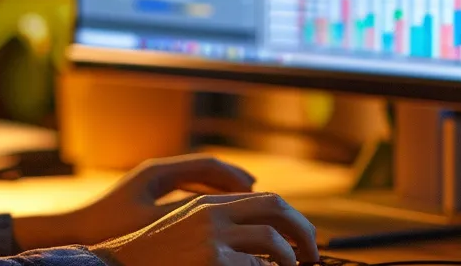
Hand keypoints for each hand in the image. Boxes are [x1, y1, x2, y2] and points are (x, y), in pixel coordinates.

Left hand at [16, 154, 258, 248]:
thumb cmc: (109, 228)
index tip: (256, 187)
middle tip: (256, 194)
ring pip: (192, 181)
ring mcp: (148, 184)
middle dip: (230, 181)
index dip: (234, 176)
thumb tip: (224, 214)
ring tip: (241, 204)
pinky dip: (200, 200)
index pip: (207, 165)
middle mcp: (155, 172)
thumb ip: (189, 216)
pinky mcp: (143, 197)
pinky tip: (212, 217)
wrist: (73, 231)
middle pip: (202, 169)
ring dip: (216, 190)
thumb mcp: (154, 222)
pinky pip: (180, 193)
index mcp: (159, 172)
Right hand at [91, 193, 318, 265]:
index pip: (264, 200)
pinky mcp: (210, 261)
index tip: (303, 239)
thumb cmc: (148, 258)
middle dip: (303, 232)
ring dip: (290, 259)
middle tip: (312, 256)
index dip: (292, 219)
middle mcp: (210, 213)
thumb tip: (258, 235)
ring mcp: (211, 237)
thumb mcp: (180, 230)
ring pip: (272, 240)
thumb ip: (213, 223)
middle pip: (276, 208)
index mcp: (206, 204)